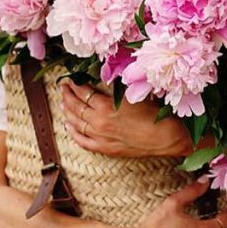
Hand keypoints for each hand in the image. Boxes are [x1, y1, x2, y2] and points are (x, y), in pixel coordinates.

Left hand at [61, 79, 193, 157]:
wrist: (164, 137)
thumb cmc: (153, 113)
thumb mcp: (133, 94)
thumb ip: (116, 87)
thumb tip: (106, 78)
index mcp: (106, 106)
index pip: (83, 93)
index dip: (75, 85)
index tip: (70, 80)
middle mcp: (99, 121)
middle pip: (76, 107)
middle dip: (67, 95)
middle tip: (62, 87)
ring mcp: (100, 137)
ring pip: (76, 123)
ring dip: (67, 111)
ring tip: (63, 103)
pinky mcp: (105, 148)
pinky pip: (82, 141)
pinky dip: (73, 132)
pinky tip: (69, 126)